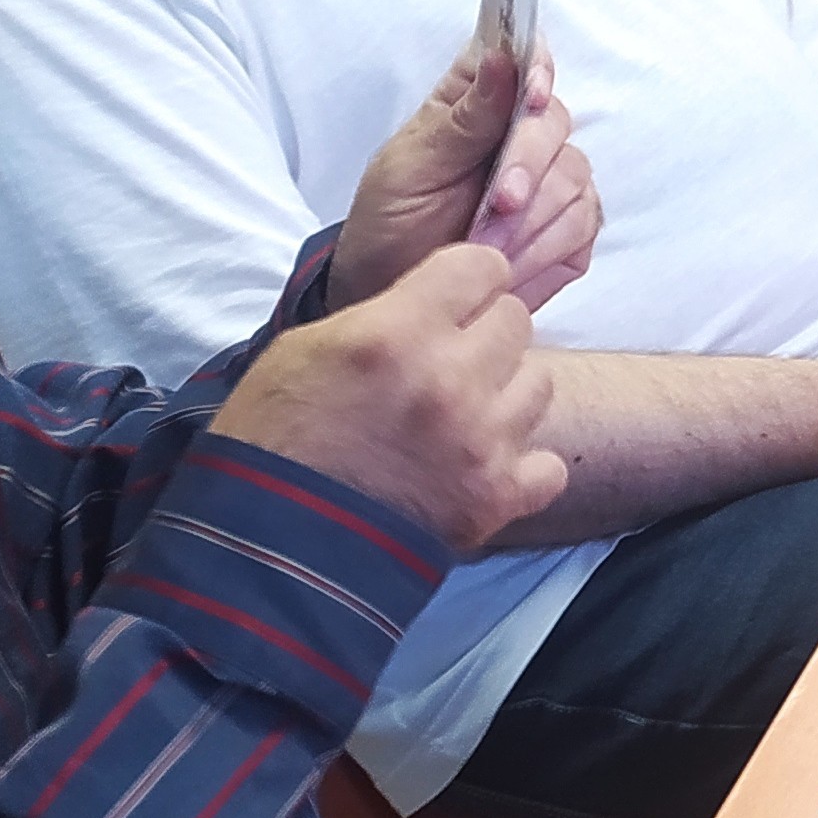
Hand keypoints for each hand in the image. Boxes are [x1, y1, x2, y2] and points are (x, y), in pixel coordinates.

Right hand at [214, 245, 564, 551]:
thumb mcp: (304, 351)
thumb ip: (382, 316)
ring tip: (462, 416)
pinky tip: (482, 467)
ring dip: (505, 395)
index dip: (468, 280)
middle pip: (515, 320)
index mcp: (395, 334)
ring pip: (539, 383)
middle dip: (484, 334)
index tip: (454, 299)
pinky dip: (523, 467)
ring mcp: (480, 440)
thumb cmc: (272, 443)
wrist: (269, 552)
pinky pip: (548, 464)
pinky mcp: (496, 497)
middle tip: (449, 362)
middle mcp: (448, 380)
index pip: (482, 265)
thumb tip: (433, 301)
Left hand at [336, 42, 599, 313]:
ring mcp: (552, 178)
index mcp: (479, 97)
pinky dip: (547, 250)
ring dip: (533, 220)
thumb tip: (501, 58)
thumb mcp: (410, 166)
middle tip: (500, 205)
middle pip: (555, 123)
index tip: (531, 97)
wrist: (391, 287)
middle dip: (528, 166)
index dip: (536, 70)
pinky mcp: (568, 226)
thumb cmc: (392, 219)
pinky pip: (583, 226)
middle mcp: (524, 130)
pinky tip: (512, 266)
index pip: (524, 57)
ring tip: (487, 250)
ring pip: (575, 179)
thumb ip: (464, 119)